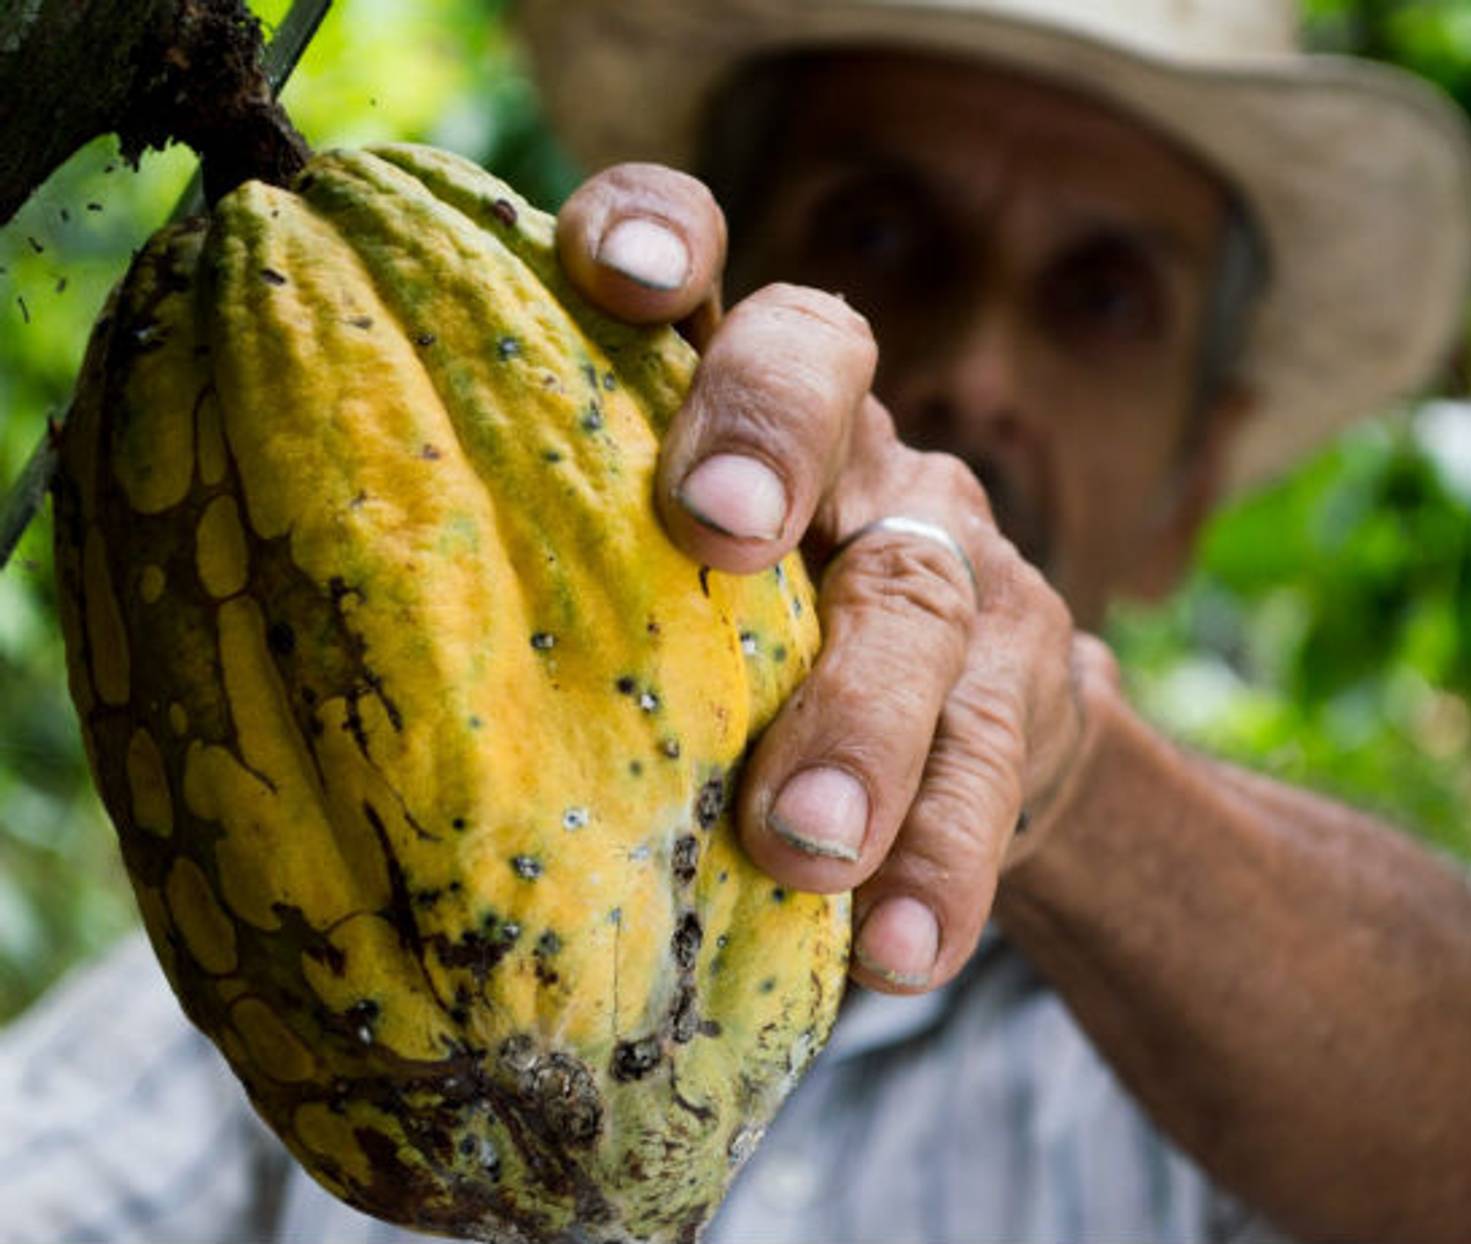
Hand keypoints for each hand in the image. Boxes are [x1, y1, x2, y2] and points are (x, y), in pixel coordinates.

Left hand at [556, 164, 1105, 992]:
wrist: (964, 747)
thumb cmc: (737, 669)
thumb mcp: (649, 603)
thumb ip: (551, 590)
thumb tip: (286, 697)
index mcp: (724, 401)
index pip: (699, 260)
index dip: (660, 232)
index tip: (610, 273)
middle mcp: (846, 446)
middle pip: (824, 369)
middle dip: (766, 433)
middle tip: (716, 530)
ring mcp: (950, 556)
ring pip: (921, 596)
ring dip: (862, 720)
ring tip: (804, 844)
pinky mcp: (1026, 683)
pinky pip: (993, 764)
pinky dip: (942, 861)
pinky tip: (898, 951)